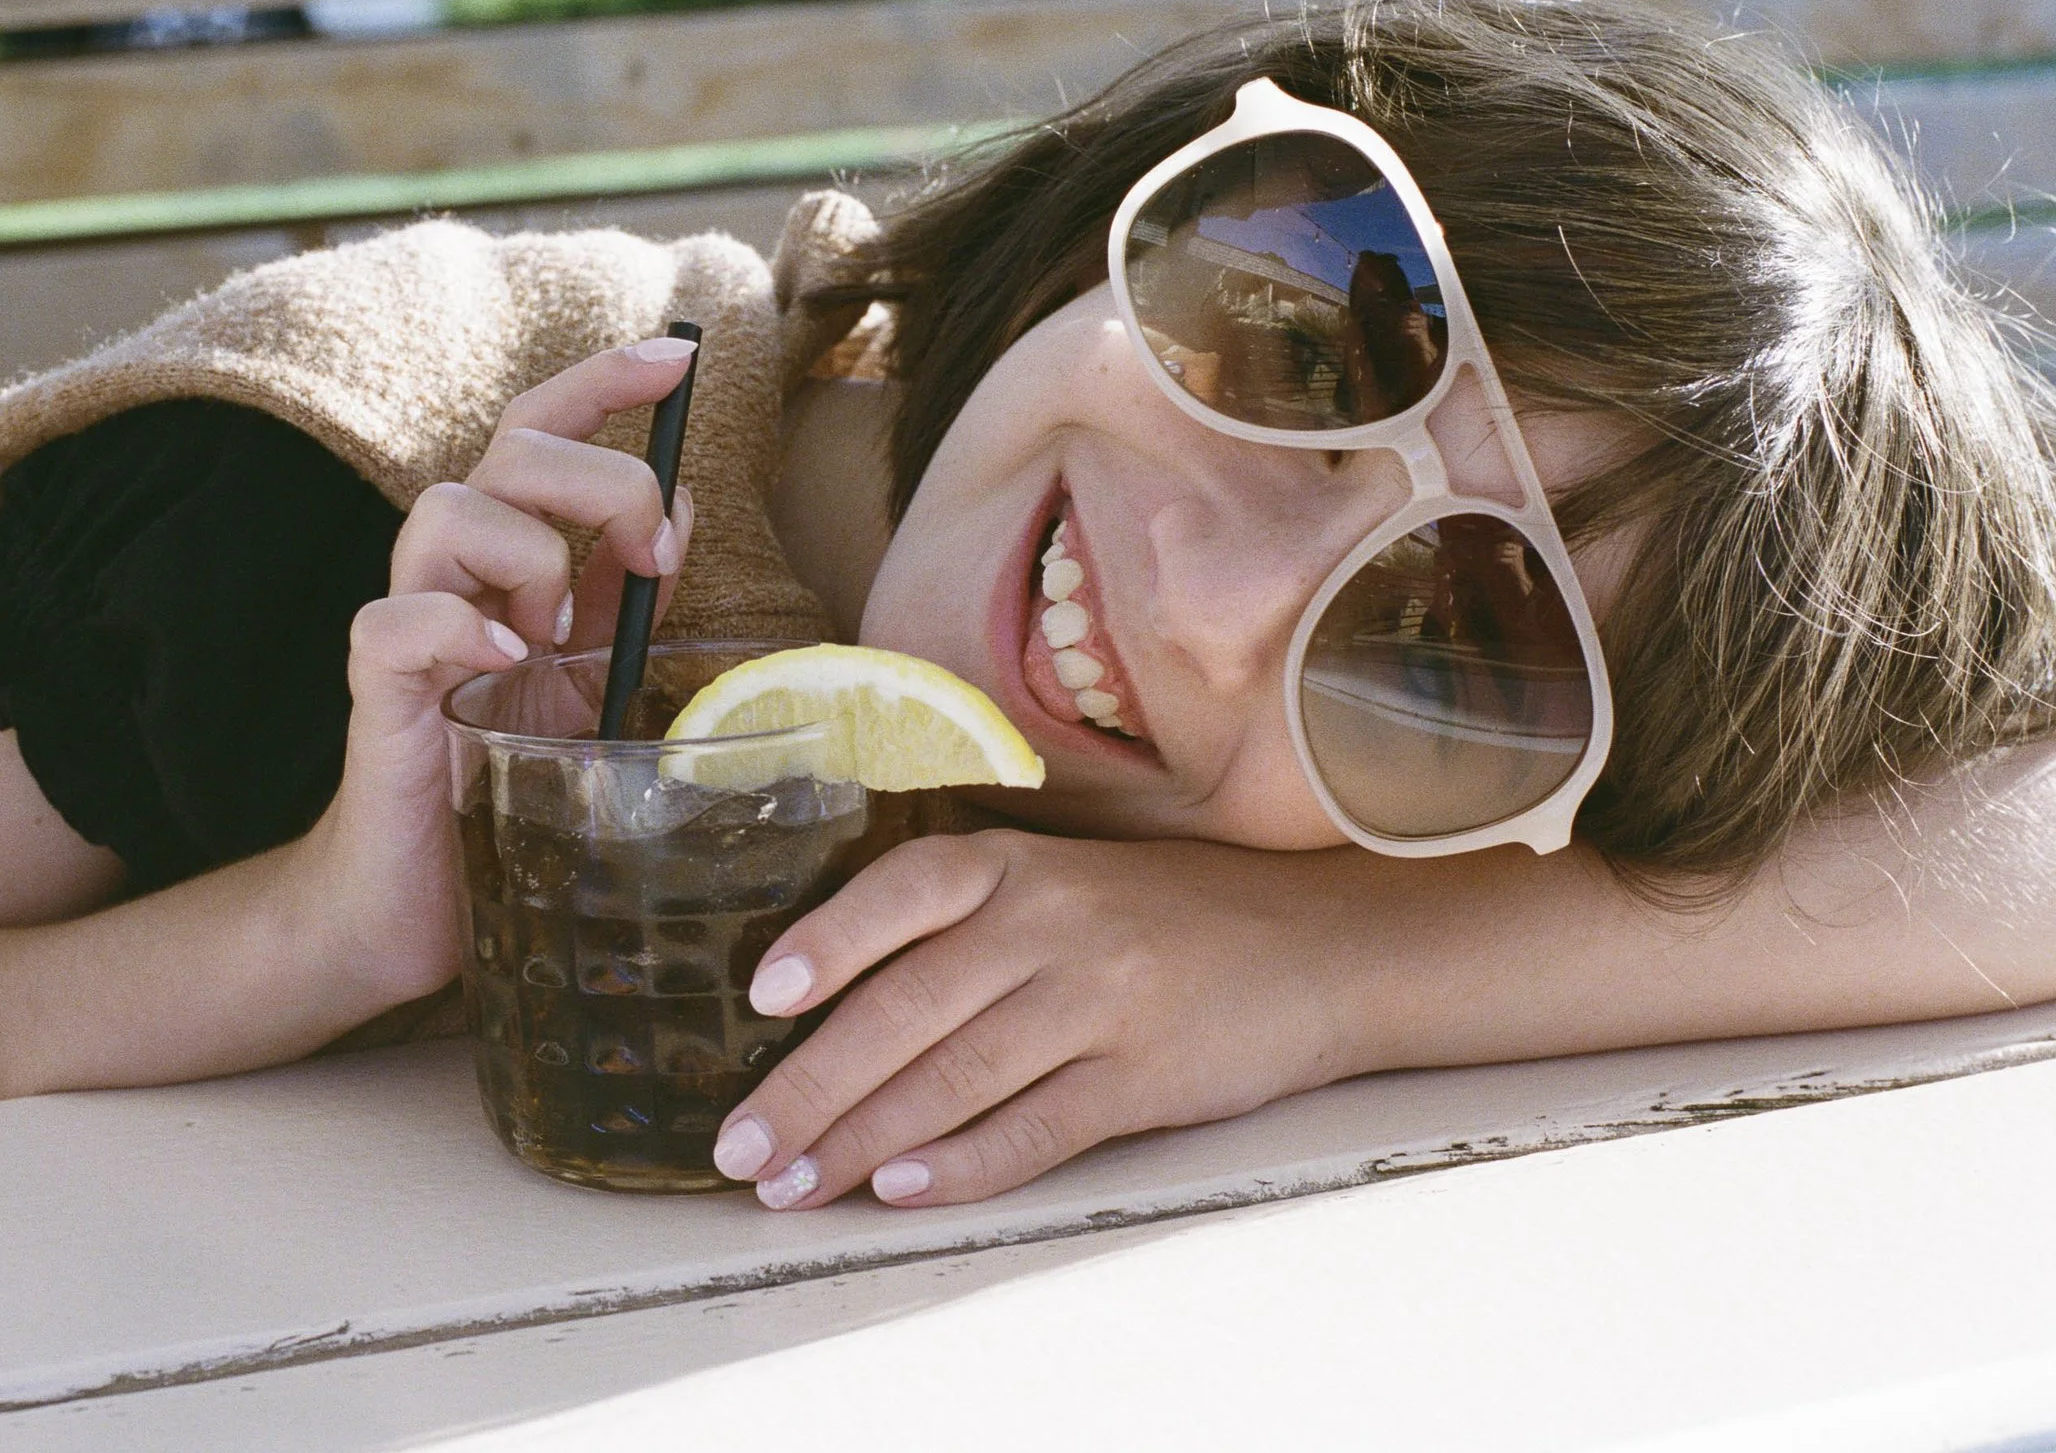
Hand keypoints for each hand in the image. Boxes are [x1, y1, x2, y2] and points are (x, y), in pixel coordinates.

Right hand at [305, 336, 700, 1006]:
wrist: (421, 903)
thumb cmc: (507, 786)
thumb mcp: (592, 681)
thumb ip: (626, 597)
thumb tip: (684, 505)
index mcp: (512, 561)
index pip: (542, 429)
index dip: (603, 379)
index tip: (680, 353)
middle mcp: (455, 575)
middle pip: (510, 451)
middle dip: (601, 478)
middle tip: (653, 556)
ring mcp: (410, 628)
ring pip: (447, 511)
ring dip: (529, 554)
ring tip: (558, 637)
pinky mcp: (376, 695)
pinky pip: (394, 622)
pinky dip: (457, 628)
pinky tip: (507, 664)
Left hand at [709, 829, 1386, 1208]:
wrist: (1315, 945)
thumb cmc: (1165, 917)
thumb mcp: (1062, 884)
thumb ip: (962, 928)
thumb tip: (829, 1008)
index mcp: (1017, 865)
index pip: (903, 892)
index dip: (828, 942)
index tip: (760, 997)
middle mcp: (1052, 923)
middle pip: (908, 1008)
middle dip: (811, 1085)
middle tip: (740, 1148)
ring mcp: (1099, 999)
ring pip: (956, 1075)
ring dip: (862, 1140)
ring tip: (793, 1187)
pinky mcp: (1143, 1075)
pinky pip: (1037, 1127)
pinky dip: (965, 1164)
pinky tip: (905, 1189)